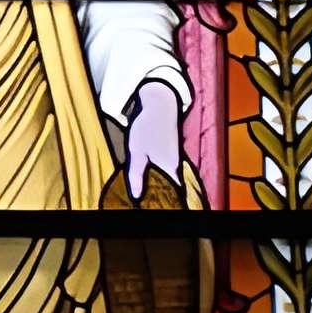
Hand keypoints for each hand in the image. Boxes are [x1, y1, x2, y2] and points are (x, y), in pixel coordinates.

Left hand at [124, 80, 182, 197]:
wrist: (159, 104)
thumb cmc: (147, 128)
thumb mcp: (137, 152)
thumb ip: (136, 174)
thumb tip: (137, 196)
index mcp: (169, 168)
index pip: (173, 193)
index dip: (166, 202)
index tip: (155, 208)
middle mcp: (175, 165)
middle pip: (170, 187)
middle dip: (160, 196)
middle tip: (147, 204)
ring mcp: (173, 158)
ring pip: (167, 178)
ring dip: (158, 186)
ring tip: (146, 196)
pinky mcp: (169, 153)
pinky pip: (165, 171)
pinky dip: (157, 177)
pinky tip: (148, 180)